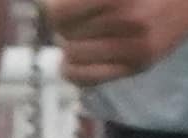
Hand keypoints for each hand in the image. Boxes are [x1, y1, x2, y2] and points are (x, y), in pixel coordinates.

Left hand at [39, 0, 187, 85]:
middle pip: (65, 34)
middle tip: (77, 23)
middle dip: (65, 29)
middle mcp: (124, 20)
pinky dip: (76, 71)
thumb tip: (48, 11)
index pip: (58, 13)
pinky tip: (76, 63)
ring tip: (83, 39)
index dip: (53, 10)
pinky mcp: (139, 66)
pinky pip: (90, 78)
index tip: (58, 9)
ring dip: (72, 47)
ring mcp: (133, 47)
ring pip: (73, 56)